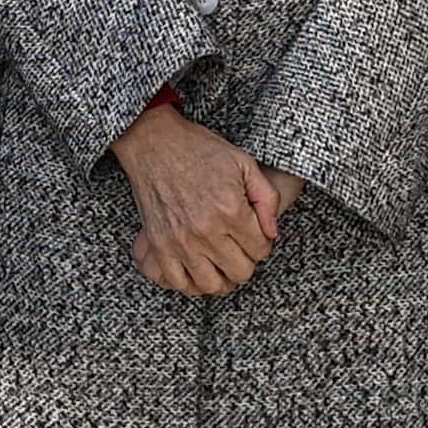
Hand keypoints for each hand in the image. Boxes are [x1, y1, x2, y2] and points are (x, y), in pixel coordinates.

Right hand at [115, 101, 286, 298]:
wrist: (154, 142)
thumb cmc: (200, 149)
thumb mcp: (245, 164)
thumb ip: (267, 200)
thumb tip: (273, 233)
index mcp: (231, 209)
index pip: (261, 250)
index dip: (262, 243)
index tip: (254, 235)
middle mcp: (207, 230)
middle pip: (240, 272)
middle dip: (246, 261)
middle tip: (240, 248)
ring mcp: (181, 240)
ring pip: (212, 284)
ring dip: (222, 277)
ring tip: (222, 263)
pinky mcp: (159, 244)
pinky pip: (178, 282)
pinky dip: (191, 282)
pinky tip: (198, 269)